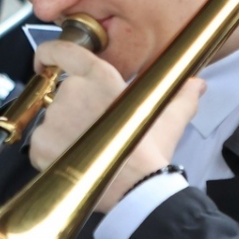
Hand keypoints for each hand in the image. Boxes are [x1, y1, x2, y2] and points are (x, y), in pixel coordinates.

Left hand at [28, 40, 202, 212]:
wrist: (136, 188)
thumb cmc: (152, 150)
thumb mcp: (171, 117)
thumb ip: (181, 95)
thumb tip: (197, 84)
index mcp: (98, 77)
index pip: (63, 51)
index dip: (49, 52)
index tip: (44, 61)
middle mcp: (71, 91)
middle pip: (62, 94)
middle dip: (74, 110)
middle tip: (95, 131)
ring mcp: (53, 118)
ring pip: (51, 121)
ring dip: (64, 132)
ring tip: (91, 150)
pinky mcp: (40, 144)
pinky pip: (41, 145)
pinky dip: (53, 153)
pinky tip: (78, 162)